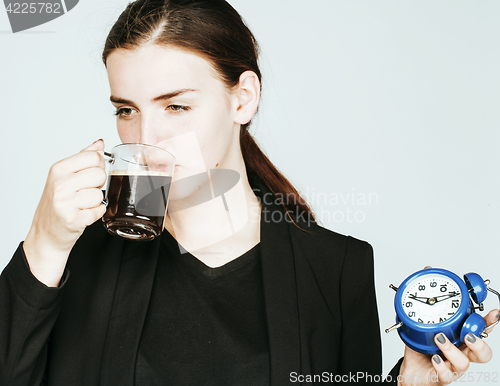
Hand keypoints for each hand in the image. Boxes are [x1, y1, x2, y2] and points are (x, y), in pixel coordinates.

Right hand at [23, 139, 106, 286]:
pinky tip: (84, 214)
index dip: (99, 166)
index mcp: (58, 169)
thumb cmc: (58, 203)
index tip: (89, 174)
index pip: (94, 156)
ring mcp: (65, 202)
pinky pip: (100, 210)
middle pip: (100, 174)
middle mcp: (59, 184)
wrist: (46, 234)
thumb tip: (99, 143)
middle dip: (99, 184)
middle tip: (85, 191)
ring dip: (96, 201)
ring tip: (82, 204)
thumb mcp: (65, 176)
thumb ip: (83, 157)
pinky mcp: (73, 219)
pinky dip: (96, 213)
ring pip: (100, 193)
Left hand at [398, 309, 498, 385]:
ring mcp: (451, 367)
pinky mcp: (439, 378)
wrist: (409, 369)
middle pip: (482, 354)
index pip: (479, 332)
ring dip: (452, 350)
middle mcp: (459, 355)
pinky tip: (435, 358)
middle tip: (468, 335)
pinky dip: (441, 367)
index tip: (493, 314)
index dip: (489, 324)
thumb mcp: (426, 329)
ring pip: (463, 363)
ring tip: (439, 339)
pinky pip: (446, 376)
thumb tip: (431, 298)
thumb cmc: (421, 349)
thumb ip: (432, 317)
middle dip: (480, 344)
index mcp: (460, 341)